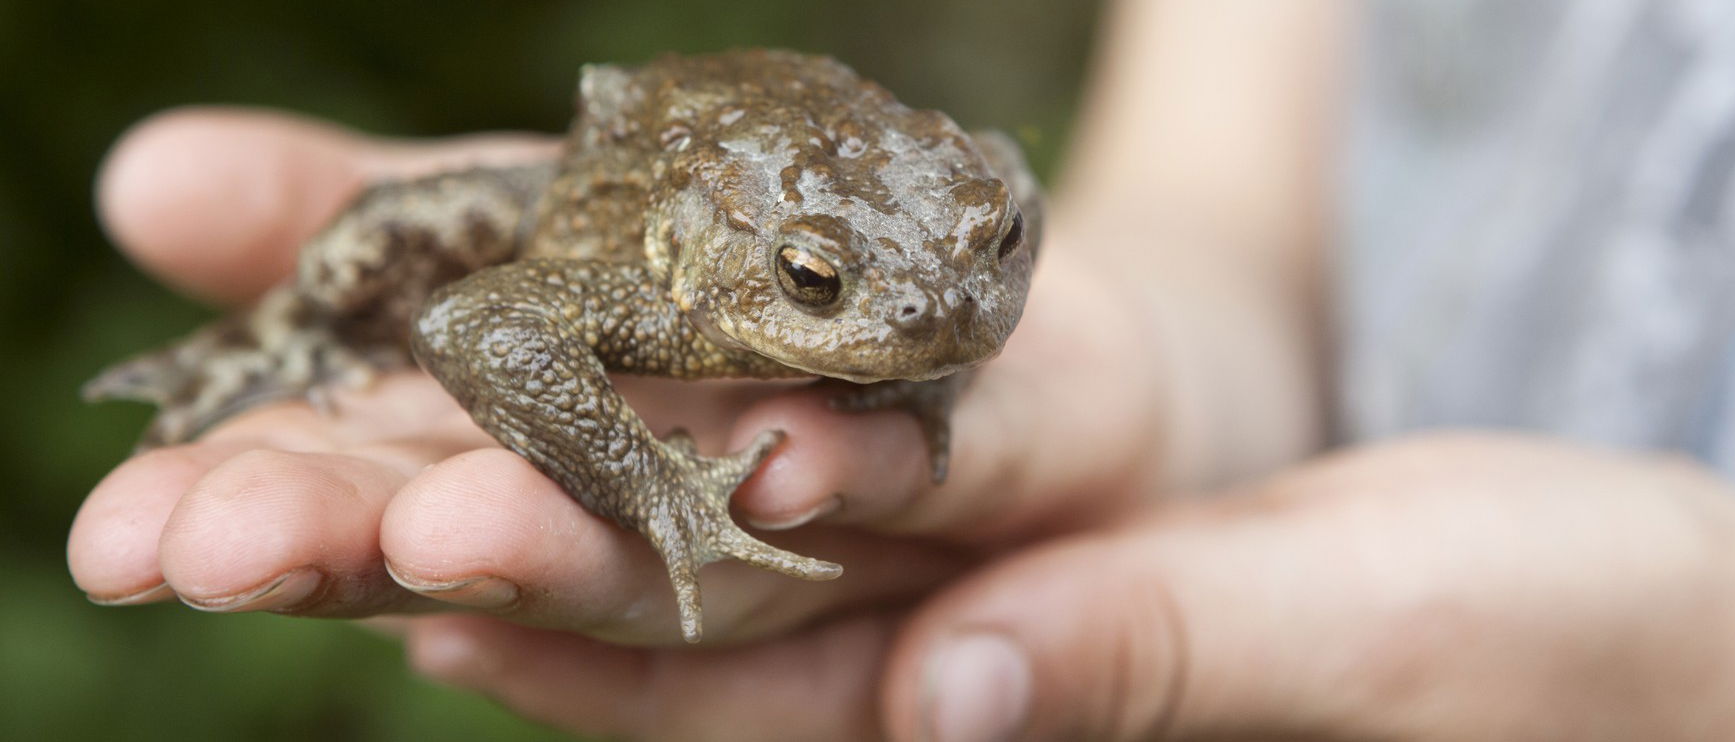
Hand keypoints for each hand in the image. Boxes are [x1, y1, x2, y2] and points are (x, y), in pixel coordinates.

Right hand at [67, 108, 1168, 644]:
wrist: (955, 261)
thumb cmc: (711, 255)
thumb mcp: (509, 210)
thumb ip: (357, 211)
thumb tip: (143, 182)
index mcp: (535, 430)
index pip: (385, 472)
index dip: (273, 499)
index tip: (135, 534)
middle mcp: (666, 492)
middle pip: (512, 535)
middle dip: (371, 542)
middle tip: (225, 551)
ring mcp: (811, 486)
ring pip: (694, 545)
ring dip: (571, 546)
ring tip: (447, 535)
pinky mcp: (967, 450)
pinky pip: (909, 462)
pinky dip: (839, 463)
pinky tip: (775, 477)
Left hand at [405, 433, 1734, 740]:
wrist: (1616, 630)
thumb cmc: (1554, 646)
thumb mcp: (1366, 631)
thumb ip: (1153, 661)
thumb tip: (945, 696)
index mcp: (1027, 741)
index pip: (762, 718)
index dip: (582, 642)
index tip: (411, 561)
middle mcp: (971, 701)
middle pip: (693, 648)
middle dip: (503, 565)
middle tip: (288, 504)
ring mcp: (987, 631)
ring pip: (737, 573)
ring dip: (561, 495)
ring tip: (374, 439)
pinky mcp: (1019, 554)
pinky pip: (845, 500)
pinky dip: (723, 431)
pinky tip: (601, 369)